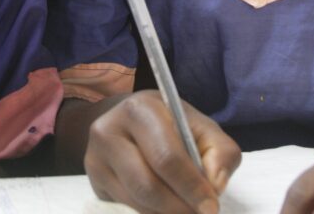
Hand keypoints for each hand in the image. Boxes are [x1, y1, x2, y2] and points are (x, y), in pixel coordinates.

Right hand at [85, 91, 240, 213]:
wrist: (127, 121)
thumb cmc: (170, 124)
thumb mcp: (200, 126)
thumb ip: (220, 151)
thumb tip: (215, 185)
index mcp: (139, 110)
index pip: (166, 158)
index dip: (192, 187)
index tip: (212, 206)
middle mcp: (108, 132)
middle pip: (147, 186)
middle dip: (180, 207)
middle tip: (201, 213)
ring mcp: (94, 159)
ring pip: (136, 203)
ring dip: (167, 213)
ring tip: (186, 208)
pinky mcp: (93, 183)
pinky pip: (128, 208)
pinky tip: (167, 207)